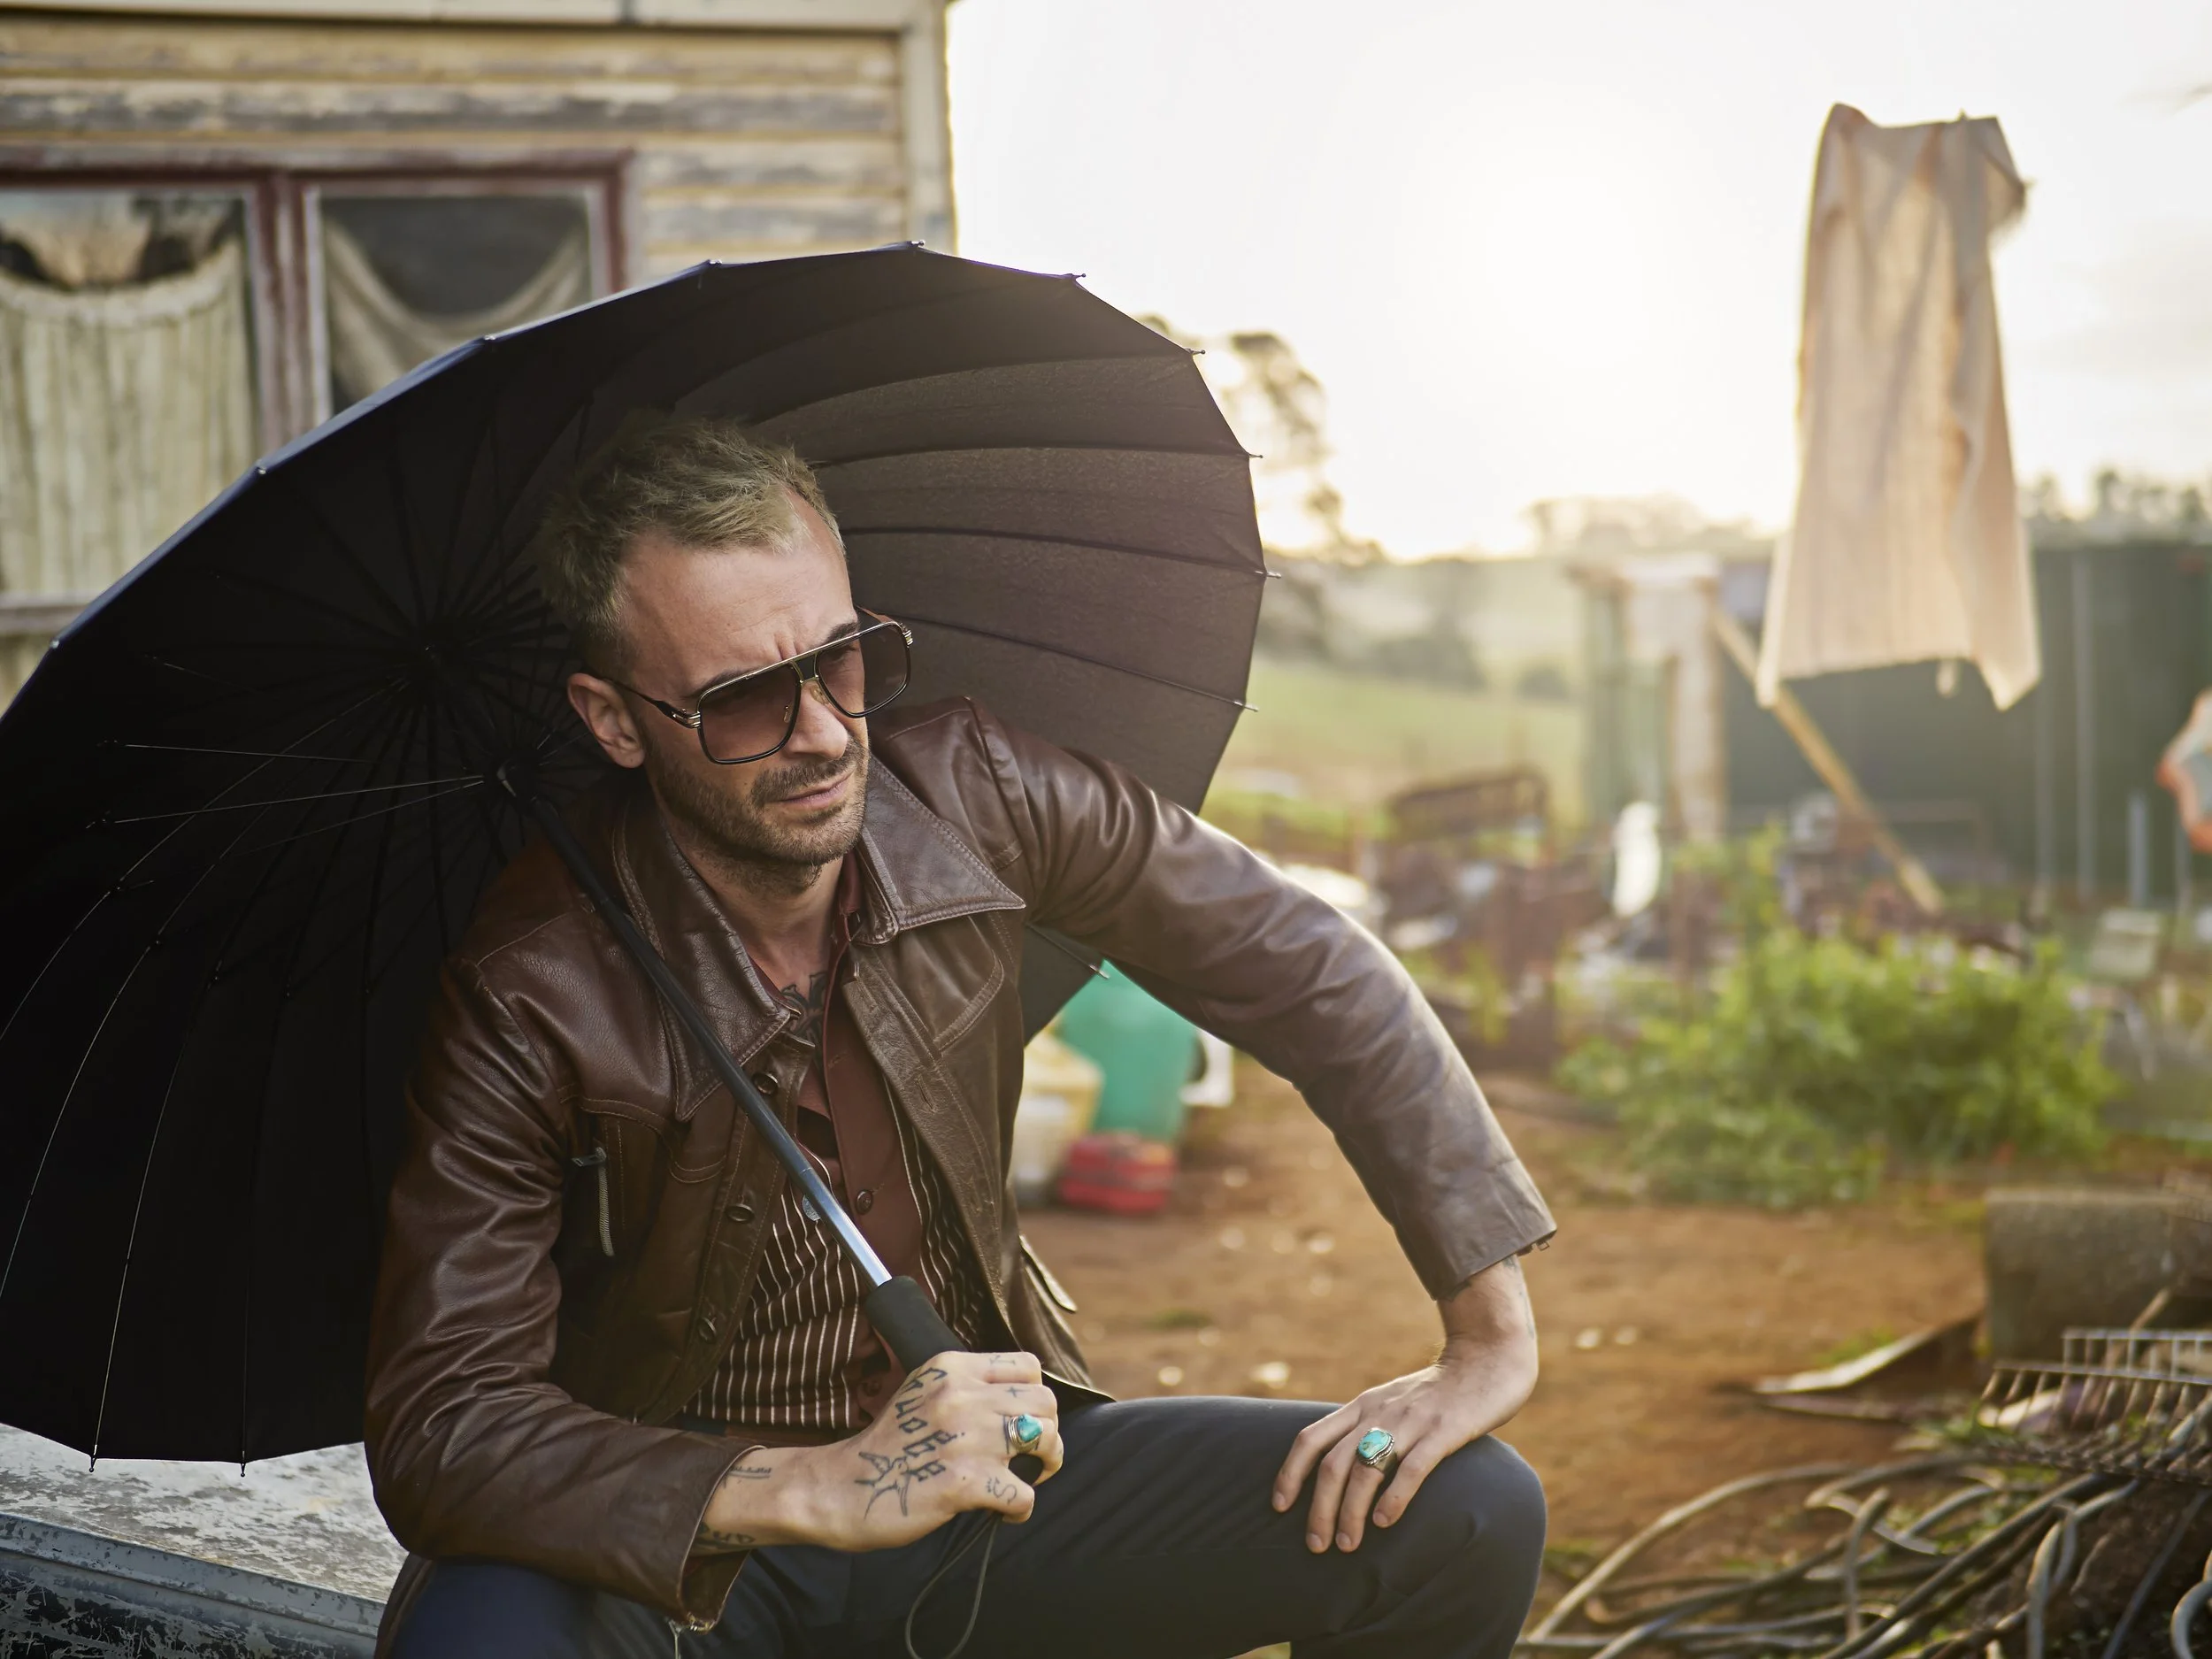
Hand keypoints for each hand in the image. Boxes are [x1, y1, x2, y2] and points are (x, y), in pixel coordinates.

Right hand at [695, 1350, 1062, 1555]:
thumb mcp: (921, 1393)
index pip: (1028, 1366)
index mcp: (951, 1367)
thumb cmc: (886, 1447)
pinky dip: (1019, 1509)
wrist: (839, 1487)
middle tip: (1031, 1457)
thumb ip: (966, 1388)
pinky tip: (1000, 1513)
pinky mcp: (964, 1481)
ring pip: (1045, 1440)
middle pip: (1045, 1403)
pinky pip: (1023, 1494)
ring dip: (1042, 1466)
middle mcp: (962, 1395)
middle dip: (1047, 1433)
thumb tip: (1019, 1402)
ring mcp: (965, 1438)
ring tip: (1023, 1480)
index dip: (1034, 1396)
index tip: (1024, 1420)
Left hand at [1271, 1256, 1537, 1553]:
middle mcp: (1378, 1413)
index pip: (1310, 1438)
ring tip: (1348, 1545)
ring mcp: (1410, 1421)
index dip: (1290, 1473)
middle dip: (1320, 1508)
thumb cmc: (1437, 1393)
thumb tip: (1337, 1471)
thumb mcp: (1390, 1403)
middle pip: (1333, 1463)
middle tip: (1317, 1544)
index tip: (1280, 1507)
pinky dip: (1394, 1497)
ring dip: (1351, 1511)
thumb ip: (1366, 1428)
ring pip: (1366, 1469)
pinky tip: (1384, 1522)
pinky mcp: (1443, 1431)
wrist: (1487, 1360)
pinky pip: (1412, 1467)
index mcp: (1361, 1407)